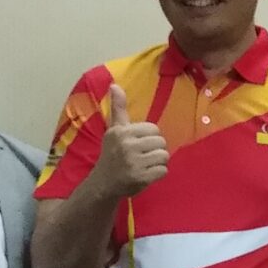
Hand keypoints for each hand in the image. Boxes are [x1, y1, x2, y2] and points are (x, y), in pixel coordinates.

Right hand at [88, 84, 169, 199]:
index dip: (150, 138)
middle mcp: (126, 145)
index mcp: (121, 132)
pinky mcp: (141, 178)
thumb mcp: (114, 130)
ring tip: (145, 165)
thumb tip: (114, 84)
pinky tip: (146, 174)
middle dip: (155, 150)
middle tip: (143, 157)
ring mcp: (134, 162)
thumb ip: (118, 108)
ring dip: (158, 162)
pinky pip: (163, 171)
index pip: (153, 129)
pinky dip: (158, 174)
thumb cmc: (112, 153)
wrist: (103, 183)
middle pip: (161, 142)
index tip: (139, 145)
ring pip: (164, 156)